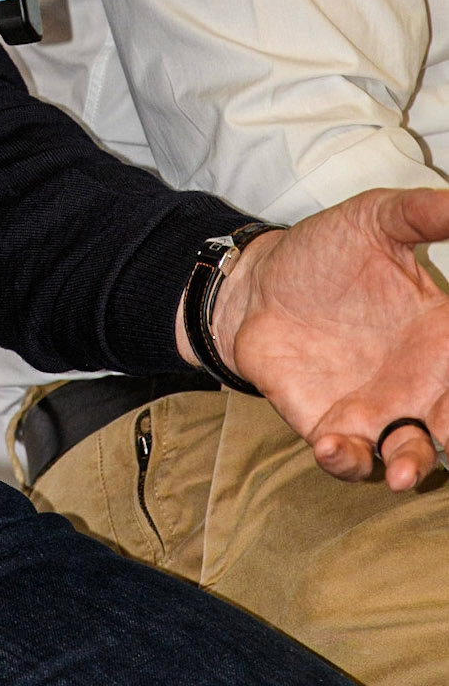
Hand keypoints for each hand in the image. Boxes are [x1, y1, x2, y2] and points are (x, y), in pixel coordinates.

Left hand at [199, 190, 448, 490]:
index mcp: (444, 335)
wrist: (256, 283)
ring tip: (404, 471)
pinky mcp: (334, 427)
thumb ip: (426, 214)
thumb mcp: (378, 219)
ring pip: (413, 454)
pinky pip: (351, 458)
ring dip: (414, 466)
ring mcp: (380, 410)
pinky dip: (349, 462)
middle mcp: (423, 382)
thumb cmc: (325, 250)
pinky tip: (335, 445)